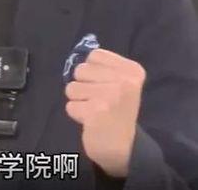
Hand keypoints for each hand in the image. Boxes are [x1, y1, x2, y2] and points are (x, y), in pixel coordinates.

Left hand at [64, 48, 145, 177]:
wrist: (125, 148)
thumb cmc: (117, 109)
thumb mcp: (120, 82)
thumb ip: (103, 66)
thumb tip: (81, 56)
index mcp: (132, 70)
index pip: (94, 55)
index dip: (92, 71)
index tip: (106, 85)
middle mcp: (124, 81)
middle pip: (80, 70)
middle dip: (84, 85)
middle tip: (99, 100)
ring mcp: (110, 97)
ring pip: (72, 87)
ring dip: (79, 100)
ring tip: (95, 110)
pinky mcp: (95, 112)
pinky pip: (70, 106)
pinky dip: (77, 114)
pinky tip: (92, 120)